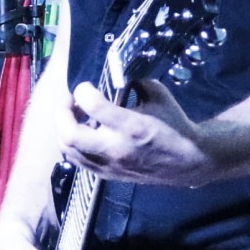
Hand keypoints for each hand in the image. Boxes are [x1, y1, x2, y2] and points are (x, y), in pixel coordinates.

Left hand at [62, 81, 212, 185]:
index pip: (92, 105)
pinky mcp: (107, 174)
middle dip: (62, 112)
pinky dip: (73, 144)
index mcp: (132, 126)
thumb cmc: (174, 125)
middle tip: (70, 100)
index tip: (87, 86)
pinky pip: (76, 160)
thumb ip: (134, 82)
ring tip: (75, 115)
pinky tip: (83, 132)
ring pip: (68, 149)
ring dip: (65, 128)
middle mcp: (116, 148)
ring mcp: (109, 165)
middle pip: (69, 134)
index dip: (83, 90)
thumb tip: (114, 75)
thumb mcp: (159, 95)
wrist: (188, 161)